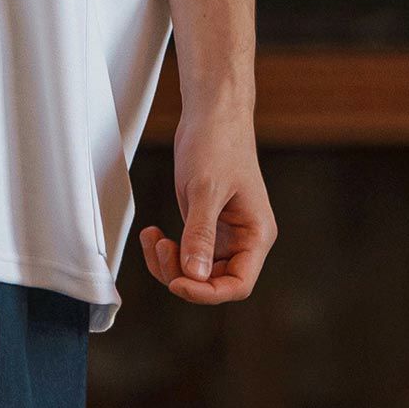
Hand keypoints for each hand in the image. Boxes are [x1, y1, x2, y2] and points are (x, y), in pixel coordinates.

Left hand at [139, 100, 276, 304]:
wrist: (212, 115)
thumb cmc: (218, 143)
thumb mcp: (205, 190)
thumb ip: (199, 235)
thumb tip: (194, 275)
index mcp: (256, 235)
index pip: (238, 284)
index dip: (207, 292)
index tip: (178, 281)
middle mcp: (243, 241)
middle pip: (212, 283)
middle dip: (182, 275)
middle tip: (161, 248)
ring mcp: (223, 237)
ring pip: (194, 273)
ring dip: (168, 264)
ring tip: (153, 238)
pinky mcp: (204, 229)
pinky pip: (184, 256)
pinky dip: (164, 252)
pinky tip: (152, 234)